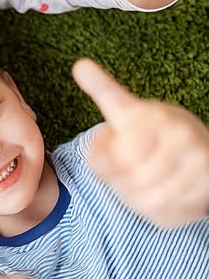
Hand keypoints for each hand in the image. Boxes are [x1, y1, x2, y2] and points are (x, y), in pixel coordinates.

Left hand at [73, 59, 208, 226]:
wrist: (194, 150)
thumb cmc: (148, 131)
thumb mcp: (122, 108)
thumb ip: (102, 91)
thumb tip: (81, 67)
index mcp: (154, 114)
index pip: (119, 151)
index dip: (102, 159)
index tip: (103, 151)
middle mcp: (181, 134)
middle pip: (130, 177)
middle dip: (120, 179)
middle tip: (125, 169)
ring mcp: (198, 160)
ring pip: (149, 197)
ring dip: (137, 197)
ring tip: (141, 180)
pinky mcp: (207, 186)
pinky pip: (168, 211)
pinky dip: (156, 209)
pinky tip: (159, 191)